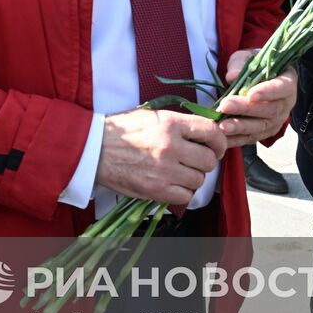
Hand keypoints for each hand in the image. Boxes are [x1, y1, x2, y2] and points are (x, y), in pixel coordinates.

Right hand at [96, 107, 225, 204]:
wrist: (93, 149)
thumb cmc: (120, 130)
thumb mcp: (150, 116)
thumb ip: (178, 123)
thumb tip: (203, 131)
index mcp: (171, 124)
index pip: (211, 133)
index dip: (219, 142)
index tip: (216, 147)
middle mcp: (171, 146)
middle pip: (209, 160)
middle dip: (205, 161)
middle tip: (195, 161)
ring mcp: (164, 170)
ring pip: (199, 179)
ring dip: (193, 178)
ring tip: (180, 173)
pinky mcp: (156, 190)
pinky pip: (185, 196)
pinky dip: (182, 192)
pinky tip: (172, 184)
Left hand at [215, 50, 297, 148]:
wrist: (257, 79)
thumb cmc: (254, 65)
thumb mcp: (247, 57)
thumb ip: (240, 64)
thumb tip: (232, 76)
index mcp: (287, 81)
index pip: (281, 88)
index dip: (268, 92)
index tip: (251, 94)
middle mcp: (286, 104)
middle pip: (269, 110)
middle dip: (246, 109)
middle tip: (225, 106)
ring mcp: (277, 120)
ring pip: (261, 127)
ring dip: (240, 127)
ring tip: (222, 126)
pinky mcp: (265, 132)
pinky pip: (251, 138)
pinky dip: (236, 139)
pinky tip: (221, 138)